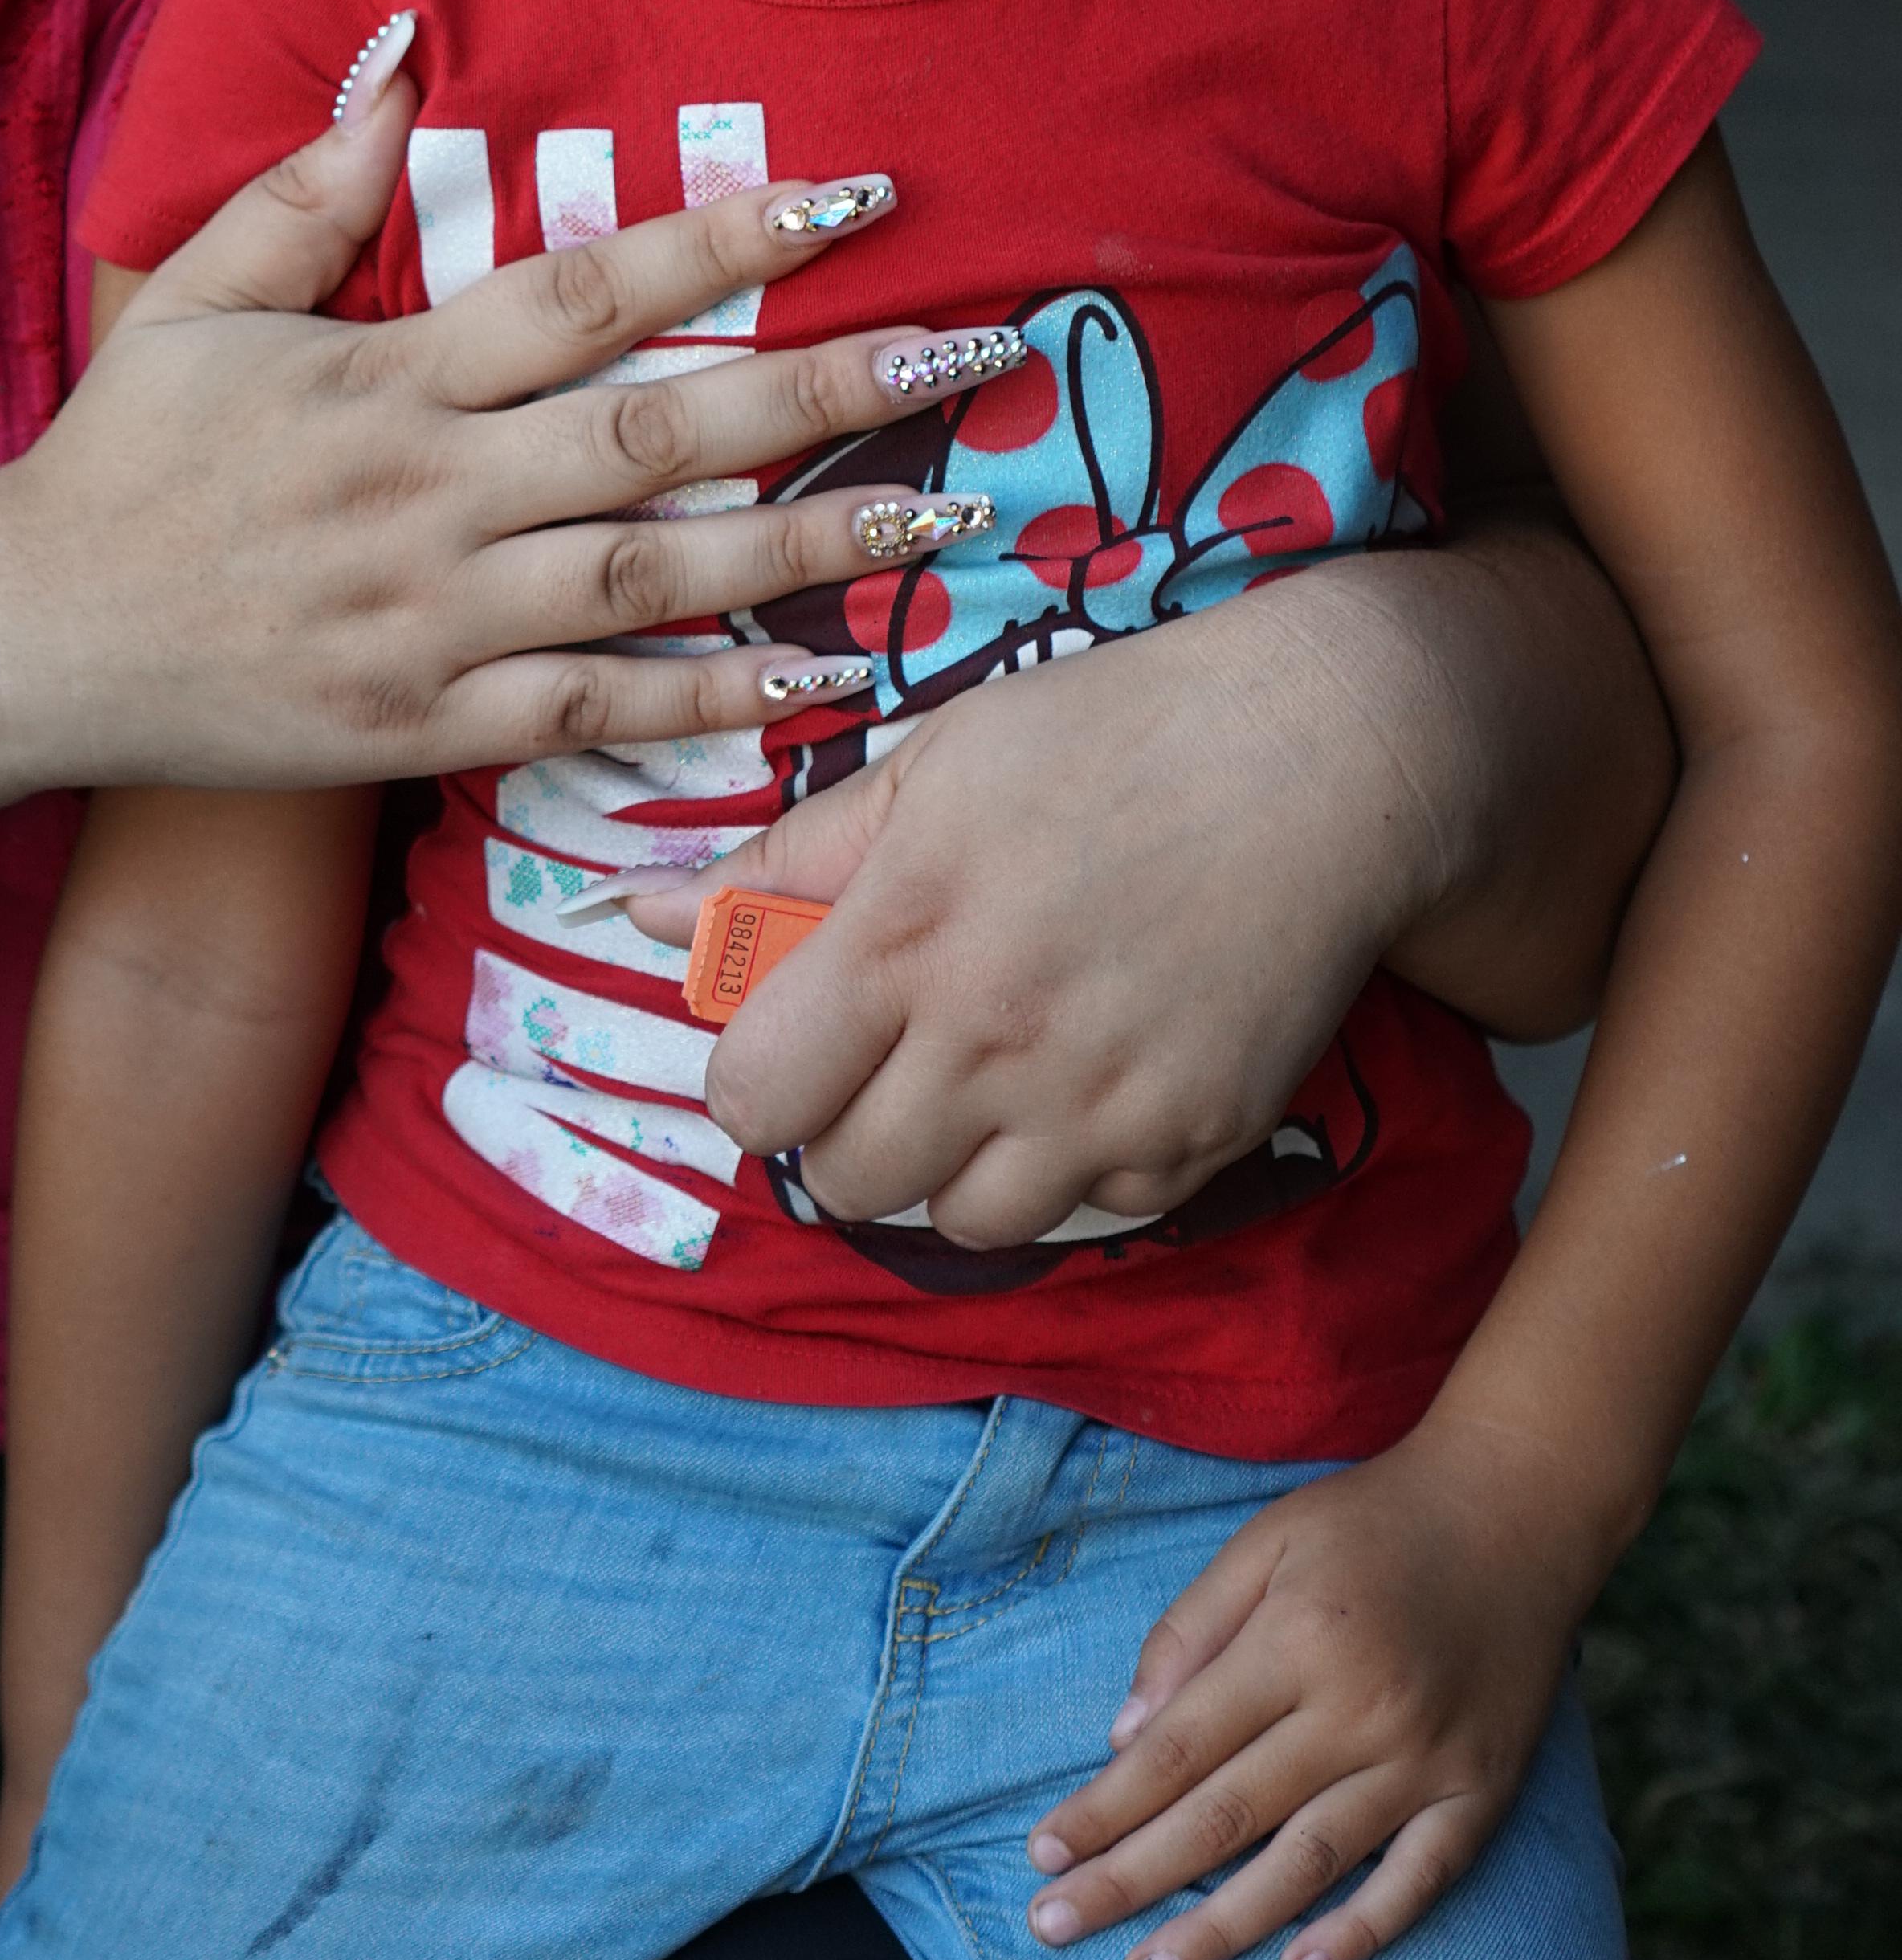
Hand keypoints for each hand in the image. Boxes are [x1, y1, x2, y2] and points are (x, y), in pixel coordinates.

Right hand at [1, 60, 957, 796]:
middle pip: (655, 432)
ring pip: (651, 576)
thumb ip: (308, 186)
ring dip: (808, 547)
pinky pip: (592, 714)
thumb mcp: (194, 299)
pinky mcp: (420, 723)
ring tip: (947, 515)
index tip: (854, 195)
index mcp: (384, 376)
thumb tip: (401, 58)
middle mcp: (424, 493)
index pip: (582, 291)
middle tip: (969, 359)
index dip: (724, 241)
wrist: (22, 641)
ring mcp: (428, 617)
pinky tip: (827, 675)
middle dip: (823, 393)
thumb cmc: (122, 459)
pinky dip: (712, 698)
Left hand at [627, 563, 1452, 1237]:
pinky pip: (1088, 1214)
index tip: (797, 1044)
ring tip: (989, 1078)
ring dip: (954, 1168)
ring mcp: (1098, 1102)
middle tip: (894, 1061)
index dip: (759, 1081)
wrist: (1322, 754)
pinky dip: (1073, 1168)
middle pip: (847, 1180)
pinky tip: (1092, 1075)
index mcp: (902, 935)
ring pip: (962, 1223)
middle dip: (848, 1130)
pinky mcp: (1193, 1142)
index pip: (754, 1097)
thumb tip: (637, 912)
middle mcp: (991, 1037)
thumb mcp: (930, 764)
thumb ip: (786, 858)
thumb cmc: (1108, 736)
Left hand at [1019, 1413, 1612, 1959]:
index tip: (1043, 1853)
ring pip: (1307, 1866)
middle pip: (1225, 1817)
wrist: (1518, 1511)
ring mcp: (1425, 1760)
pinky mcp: (1480, 1794)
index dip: (1105, 1806)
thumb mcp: (1266, 1541)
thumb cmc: (1372, 1523)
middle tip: (1055, 1926)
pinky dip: (1360, 1934)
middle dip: (1131, 1879)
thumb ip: (1190, 1631)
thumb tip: (1124, 1737)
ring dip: (1222, 1930)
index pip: (1177, 1748)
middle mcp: (1359, 1709)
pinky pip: (1417, 1883)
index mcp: (1296, 1639)